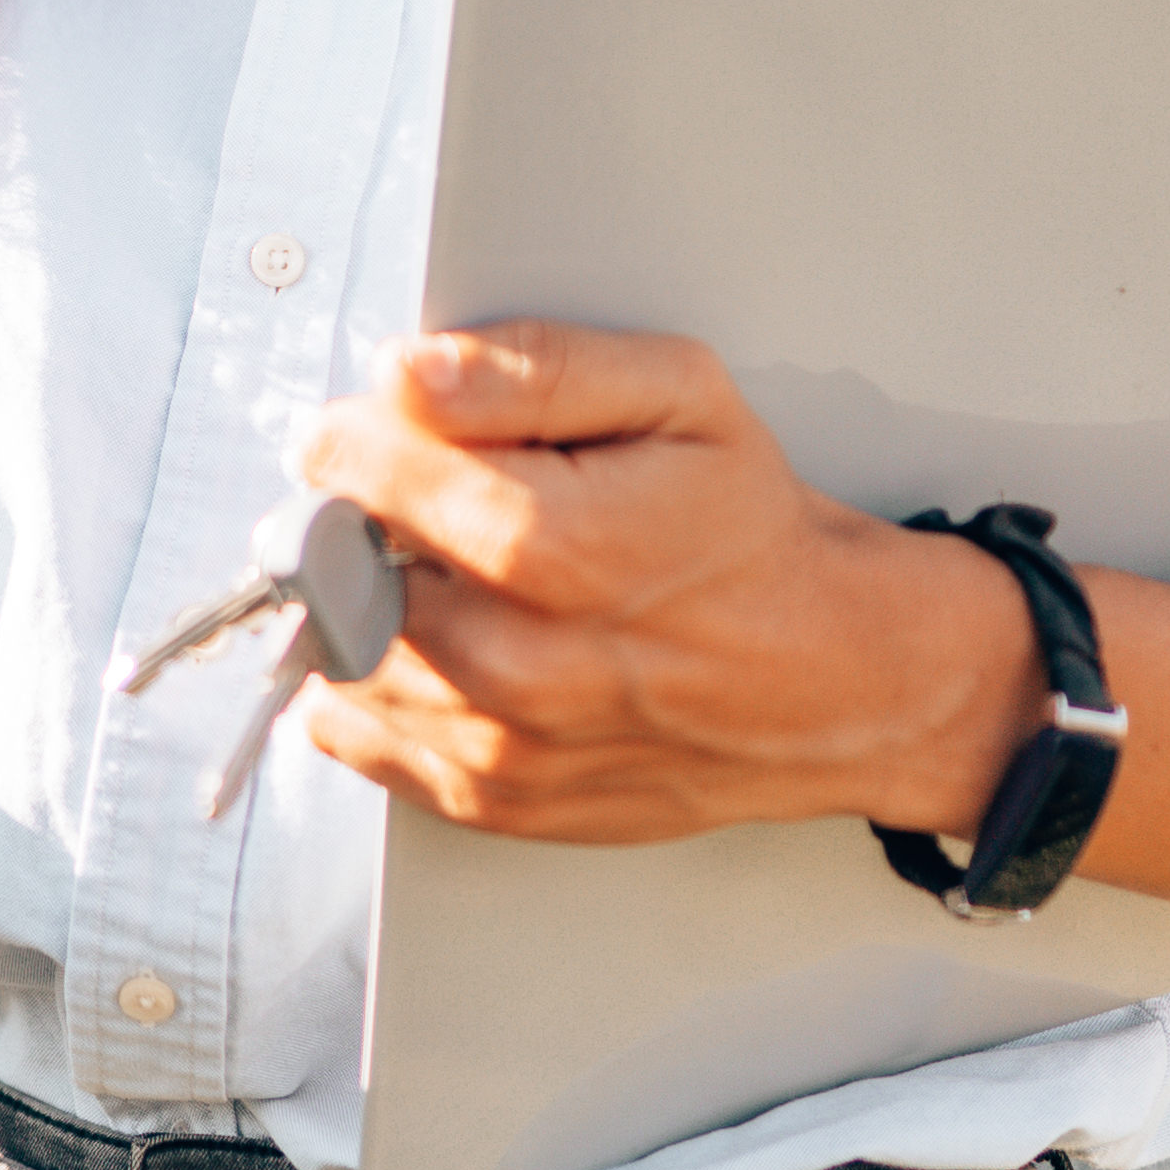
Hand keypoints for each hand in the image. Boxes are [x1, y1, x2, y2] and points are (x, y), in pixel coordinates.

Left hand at [276, 326, 1043, 848]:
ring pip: (339, 653)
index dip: (354, 437)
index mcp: (564, 548)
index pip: (368, 476)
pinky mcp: (488, 801)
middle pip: (338, 571)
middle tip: (415, 504)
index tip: (374, 428)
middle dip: (352, 523)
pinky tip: (441, 638)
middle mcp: (523, 664)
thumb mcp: (680, 397)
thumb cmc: (751, 532)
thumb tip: (410, 373)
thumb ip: (535, 368)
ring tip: (446, 573)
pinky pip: (354, 734)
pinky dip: (370, 681)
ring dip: (362, 603)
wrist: (832, 679)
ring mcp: (501, 746)